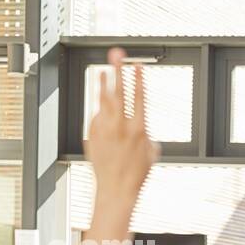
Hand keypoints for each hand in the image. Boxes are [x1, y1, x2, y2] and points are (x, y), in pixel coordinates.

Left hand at [85, 48, 157, 236]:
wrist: (116, 189)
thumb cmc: (135, 175)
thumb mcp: (151, 155)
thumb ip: (148, 137)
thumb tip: (145, 132)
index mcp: (139, 129)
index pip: (139, 97)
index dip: (138, 79)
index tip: (137, 66)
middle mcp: (121, 126)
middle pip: (119, 91)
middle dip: (118, 70)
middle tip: (116, 55)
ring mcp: (105, 129)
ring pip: (103, 99)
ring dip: (103, 82)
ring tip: (103, 70)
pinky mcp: (93, 134)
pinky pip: (95, 115)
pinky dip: (98, 106)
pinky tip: (98, 98)